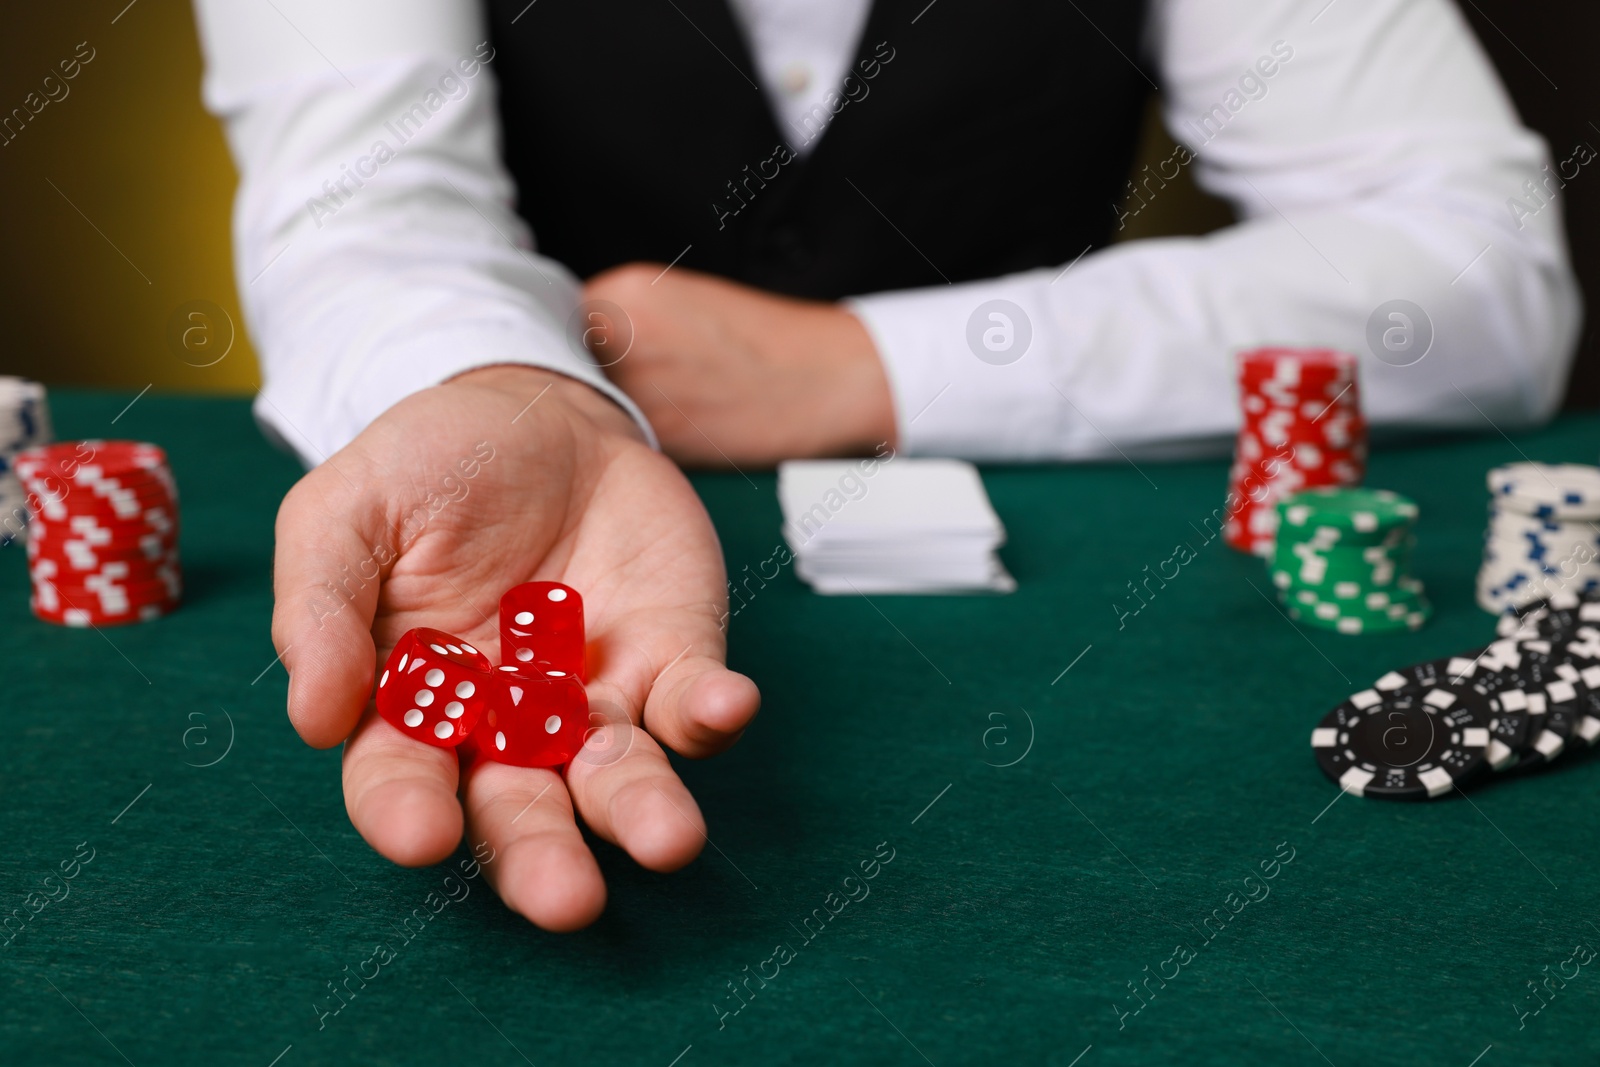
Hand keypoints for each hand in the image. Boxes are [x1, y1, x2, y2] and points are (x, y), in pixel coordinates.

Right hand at [270, 366, 759, 929]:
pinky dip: (710, 714)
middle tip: (567, 900)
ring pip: (616, 776)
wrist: (536, 409)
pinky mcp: (670, 658)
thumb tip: (312, 719)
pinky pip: (692, 702)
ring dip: (643, 811)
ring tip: (668, 840)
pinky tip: (723, 707)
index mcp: (411, 704)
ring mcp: (594, 698)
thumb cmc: (426, 466)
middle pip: (519, 810)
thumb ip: (321, 606)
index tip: (423, 835)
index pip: (399, 778)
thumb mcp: (344, 512)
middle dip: (542, 858)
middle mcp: (505, 725)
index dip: (406, 812)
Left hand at [582, 264, 896, 466]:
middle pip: (564, 366)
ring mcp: (637, 389)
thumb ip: (626, 318)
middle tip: (629, 389)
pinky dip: (635, 442)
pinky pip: (621, 443)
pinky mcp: (656, 438)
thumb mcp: (685, 302)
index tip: (594, 357)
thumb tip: (579, 348)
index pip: (560, 322)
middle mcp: (623, 336)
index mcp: (628, 292)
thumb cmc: (763, 343)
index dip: (575, 346)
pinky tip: (676, 430)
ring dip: (605, 414)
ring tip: (662, 408)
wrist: (822, 378)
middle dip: (585, 381)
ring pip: (590, 408)